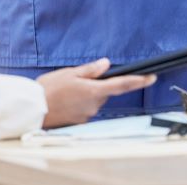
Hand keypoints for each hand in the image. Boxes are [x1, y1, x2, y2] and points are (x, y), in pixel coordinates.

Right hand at [36, 59, 155, 127]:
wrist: (33, 110)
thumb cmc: (49, 88)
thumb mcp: (70, 73)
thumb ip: (91, 70)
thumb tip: (106, 64)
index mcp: (94, 91)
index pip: (122, 85)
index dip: (139, 81)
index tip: (152, 77)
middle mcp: (94, 105)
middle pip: (105, 92)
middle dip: (98, 85)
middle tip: (79, 79)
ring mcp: (87, 115)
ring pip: (95, 100)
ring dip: (88, 94)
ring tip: (68, 89)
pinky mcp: (80, 121)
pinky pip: (86, 108)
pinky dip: (80, 102)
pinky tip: (66, 99)